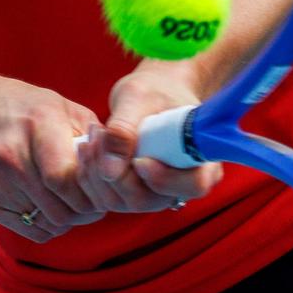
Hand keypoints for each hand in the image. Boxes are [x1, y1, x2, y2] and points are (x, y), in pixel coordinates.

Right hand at [0, 69, 106, 243]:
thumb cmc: (23, 108)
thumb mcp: (61, 106)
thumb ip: (92, 136)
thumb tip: (120, 166)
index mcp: (36, 126)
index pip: (66, 178)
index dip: (93, 191)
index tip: (104, 187)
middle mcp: (11, 157)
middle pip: (61, 207)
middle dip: (86, 209)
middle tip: (95, 200)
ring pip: (50, 223)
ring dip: (70, 218)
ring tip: (74, 199)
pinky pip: (31, 230)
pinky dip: (48, 225)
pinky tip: (51, 204)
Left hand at [76, 59, 223, 212]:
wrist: (150, 94)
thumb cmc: (154, 89)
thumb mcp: (137, 98)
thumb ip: (123, 130)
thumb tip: (110, 170)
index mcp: (203, 157)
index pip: (194, 184)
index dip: (165, 179)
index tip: (139, 159)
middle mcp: (184, 182)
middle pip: (150, 200)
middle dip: (116, 174)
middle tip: (98, 137)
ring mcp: (158, 192)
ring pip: (124, 203)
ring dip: (98, 174)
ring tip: (91, 137)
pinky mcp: (135, 192)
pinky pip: (110, 198)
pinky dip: (92, 176)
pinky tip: (88, 147)